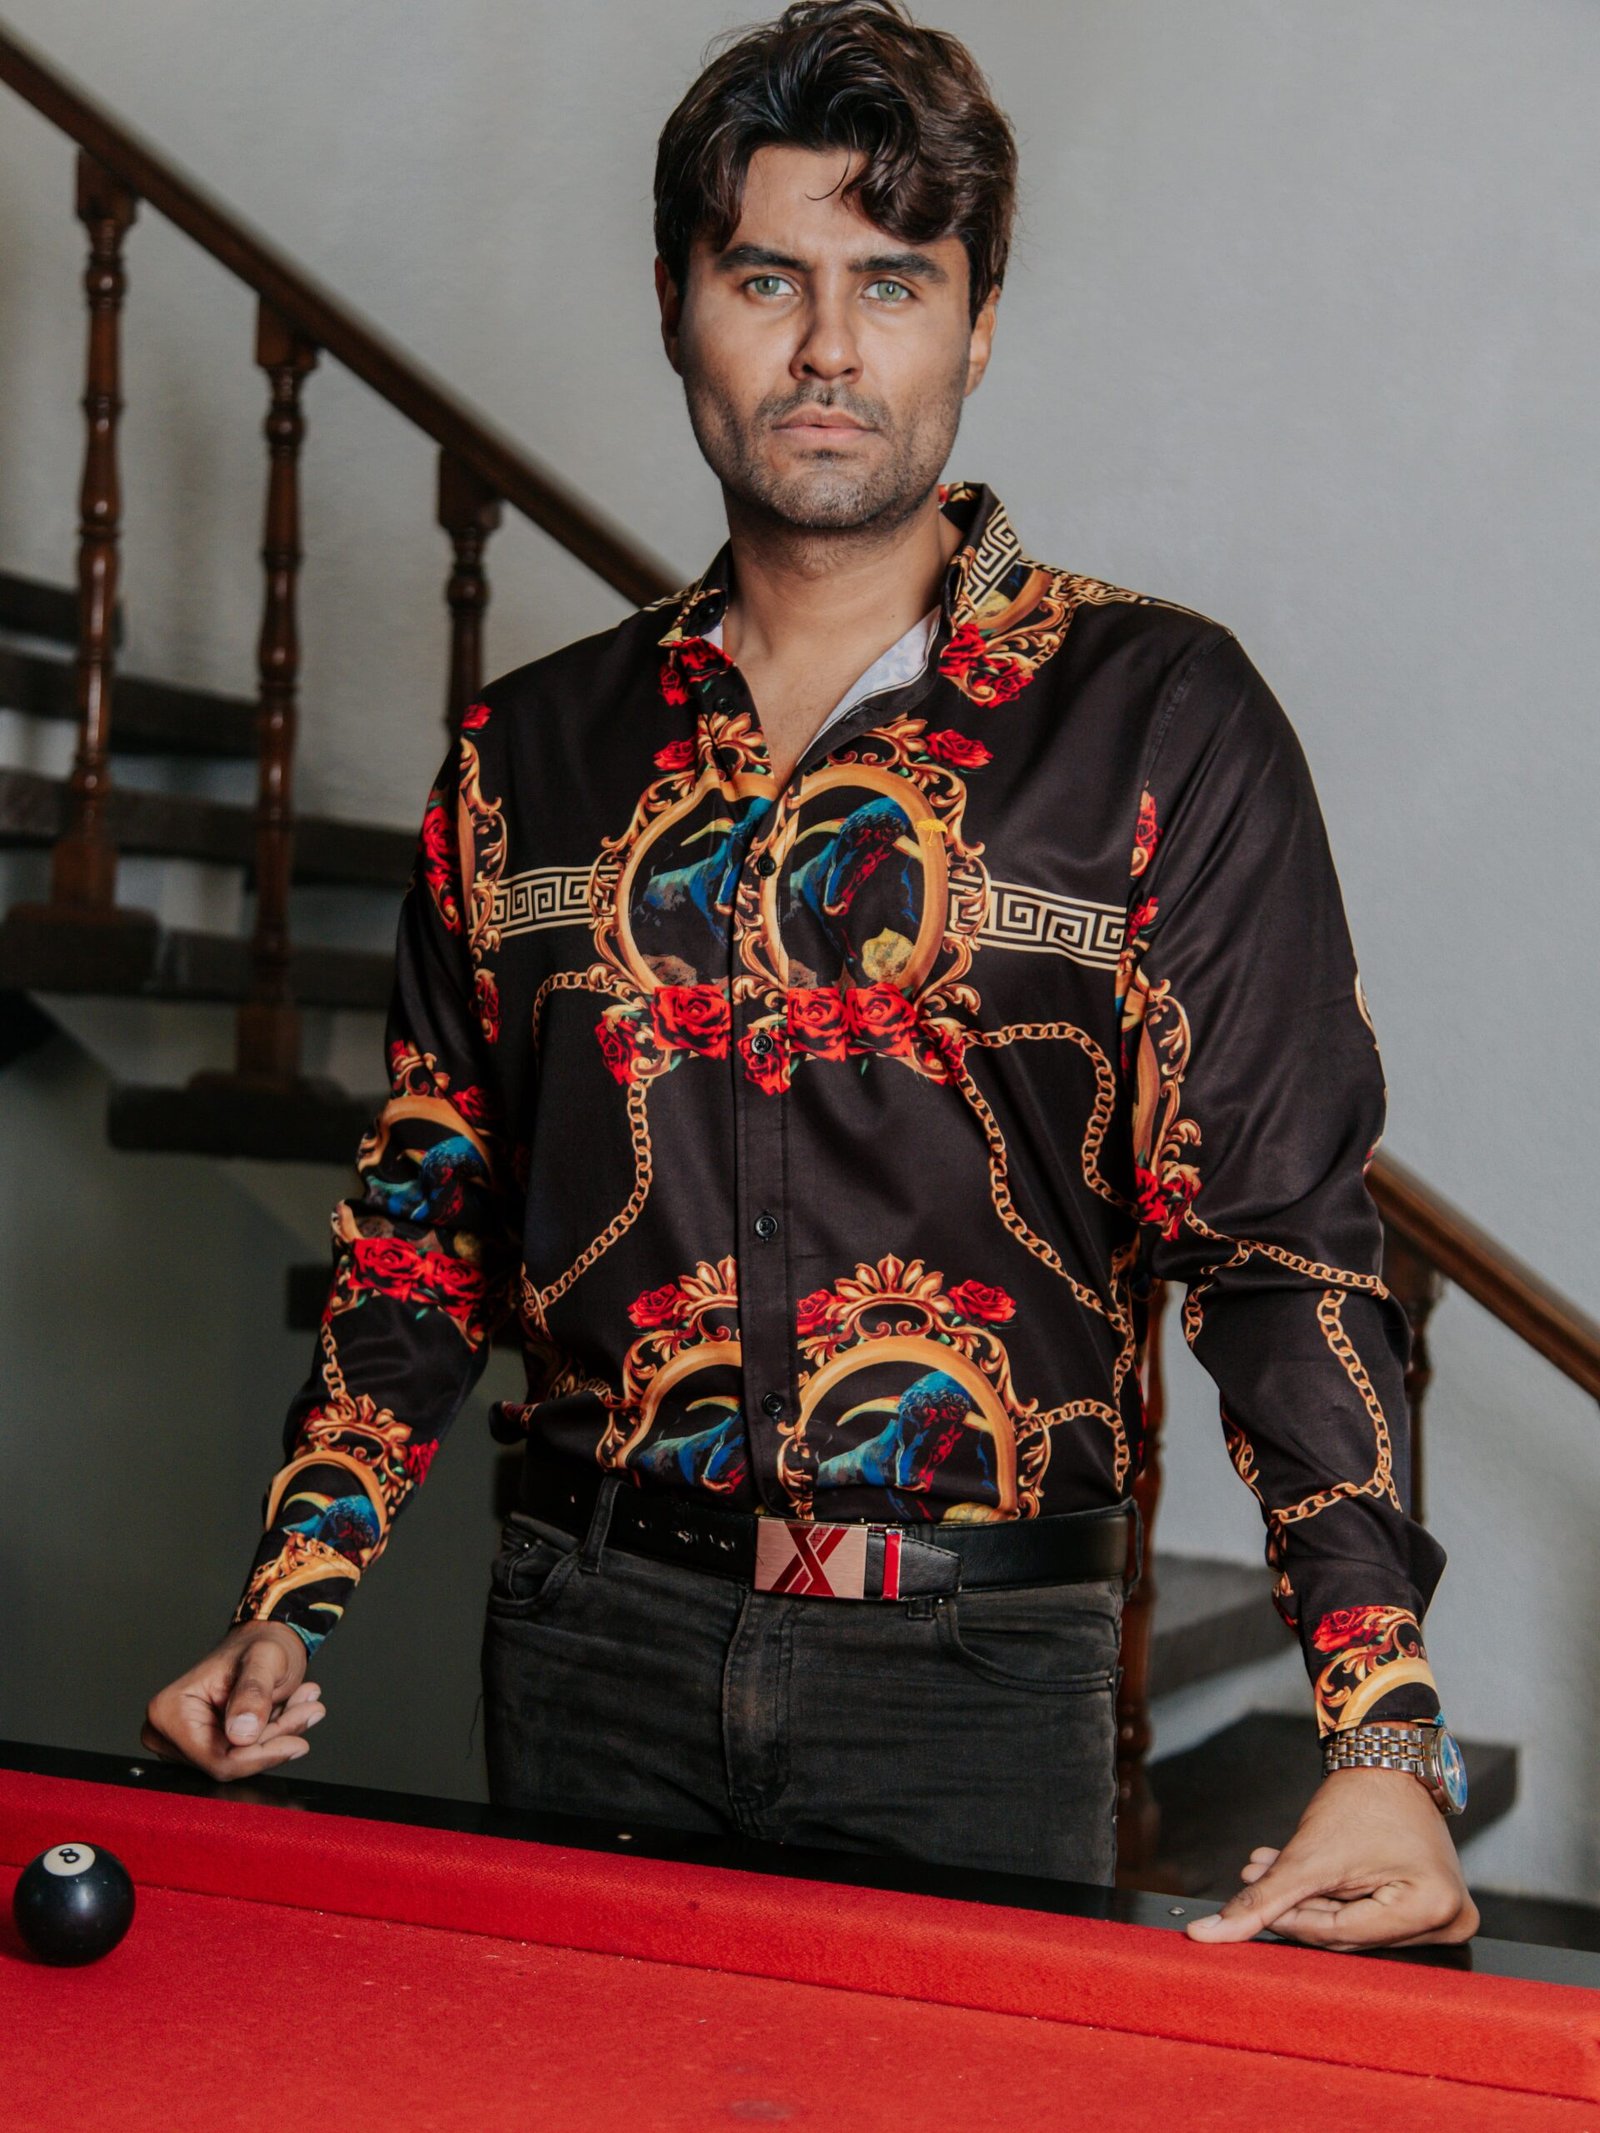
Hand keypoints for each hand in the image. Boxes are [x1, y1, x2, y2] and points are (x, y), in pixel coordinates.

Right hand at [142, 1622, 324, 1781]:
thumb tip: (241, 1735)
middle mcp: (170, 1731)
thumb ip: (253, 1693)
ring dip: (280, 1734)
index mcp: (170, 1710)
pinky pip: (247, 1754)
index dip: (260, 1755)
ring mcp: (187, 1741)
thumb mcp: (263, 1659)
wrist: (265, 1638)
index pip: (216, 1759)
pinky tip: (294, 1708)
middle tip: (309, 1709)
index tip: (296, 1742)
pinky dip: (276, 1734)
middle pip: (230, 1761)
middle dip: (275, 1740)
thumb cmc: (259, 1642)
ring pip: (243, 1759)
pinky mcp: (207, 1745)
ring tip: (305, 1704)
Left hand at [1185, 1766, 1478, 1950]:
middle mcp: (1449, 1921)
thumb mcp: (1308, 1855)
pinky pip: (1369, 1913)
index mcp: (1432, 1910)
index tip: (1252, 1905)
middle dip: (1297, 1906)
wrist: (1386, 1759)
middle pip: (1349, 1934)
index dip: (1291, 1920)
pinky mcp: (1430, 1905)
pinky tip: (1291, 1873)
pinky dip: (1330, 1895)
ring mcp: (1443, 1915)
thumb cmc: (1361, 1797)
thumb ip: (1262, 1900)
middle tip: (1253, 1879)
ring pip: (1354, 1924)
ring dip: (1308, 1899)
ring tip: (1264, 1869)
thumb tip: (1212, 1935)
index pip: (1342, 1935)